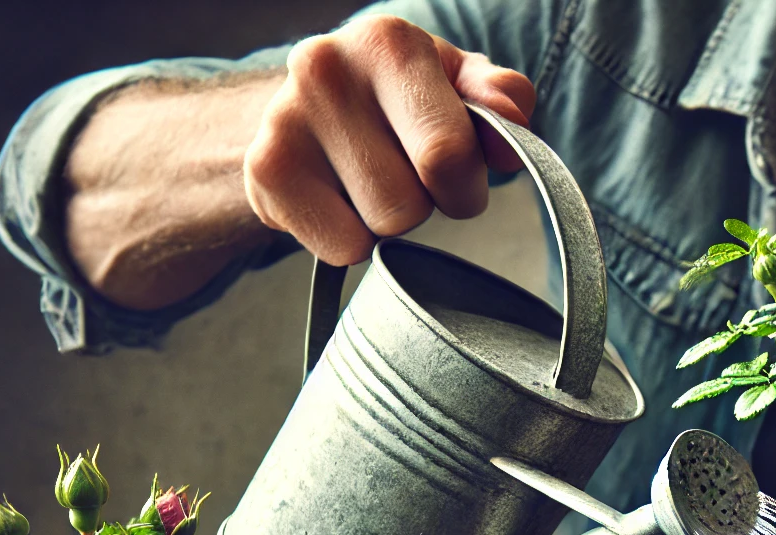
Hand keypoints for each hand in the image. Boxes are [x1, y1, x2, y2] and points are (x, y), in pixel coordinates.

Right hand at [244, 15, 536, 265]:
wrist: (310, 106)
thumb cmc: (405, 99)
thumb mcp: (460, 85)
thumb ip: (501, 96)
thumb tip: (512, 120)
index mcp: (390, 43)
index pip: (446, 156)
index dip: (465, 185)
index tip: (457, 176)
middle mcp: (327, 71)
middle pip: (410, 205)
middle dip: (425, 204)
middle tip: (408, 174)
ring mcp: (285, 120)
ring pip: (377, 231)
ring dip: (388, 221)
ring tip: (372, 179)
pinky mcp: (263, 172)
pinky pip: (341, 250)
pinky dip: (351, 239)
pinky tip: (340, 197)